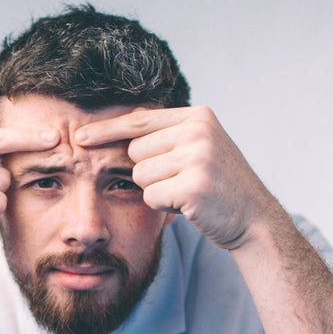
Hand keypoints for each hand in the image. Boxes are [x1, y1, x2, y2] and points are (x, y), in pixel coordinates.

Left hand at [75, 106, 279, 249]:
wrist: (253, 217)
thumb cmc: (217, 186)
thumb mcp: (197, 148)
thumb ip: (165, 137)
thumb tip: (114, 132)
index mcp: (198, 116)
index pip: (139, 120)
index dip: (107, 130)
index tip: (79, 136)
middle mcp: (198, 131)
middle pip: (135, 152)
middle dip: (148, 172)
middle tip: (180, 181)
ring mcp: (198, 157)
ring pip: (141, 176)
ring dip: (157, 190)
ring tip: (187, 191)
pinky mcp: (194, 185)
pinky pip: (152, 197)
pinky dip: (165, 207)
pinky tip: (189, 206)